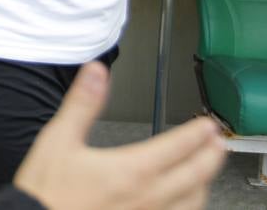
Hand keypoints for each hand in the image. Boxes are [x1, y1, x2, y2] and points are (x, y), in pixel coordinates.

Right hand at [13, 63, 224, 209]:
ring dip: (204, 184)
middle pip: (196, 175)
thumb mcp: (58, 139)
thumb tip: (97, 72)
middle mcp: (149, 197)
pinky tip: (184, 204)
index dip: (197, 133)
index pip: (178, 147)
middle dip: (211, 156)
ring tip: (206, 172)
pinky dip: (187, 208)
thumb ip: (83, 104)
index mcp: (132, 170)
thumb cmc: (46, 190)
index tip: (209, 124)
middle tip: (219, 142)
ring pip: (193, 203)